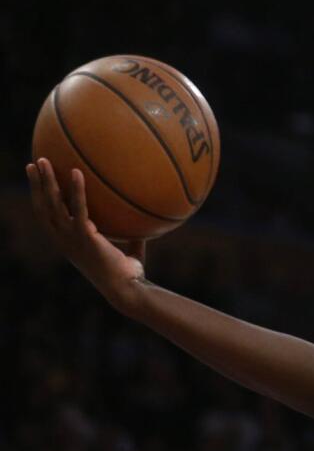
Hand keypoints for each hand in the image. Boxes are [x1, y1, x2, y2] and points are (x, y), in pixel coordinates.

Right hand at [27, 158, 146, 309]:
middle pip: (42, 207)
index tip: (36, 182)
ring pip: (52, 204)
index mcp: (68, 243)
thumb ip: (131, 239)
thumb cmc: (128, 275)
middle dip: (36, 184)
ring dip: (46, 181)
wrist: (127, 289)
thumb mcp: (128, 254)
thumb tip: (144, 227)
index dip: (39, 199)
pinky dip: (76, 189)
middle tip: (33, 163)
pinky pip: (78, 207)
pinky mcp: (84, 236)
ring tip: (42, 160)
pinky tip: (76, 171)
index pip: (47, 217)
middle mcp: (63, 240)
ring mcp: (71, 238)